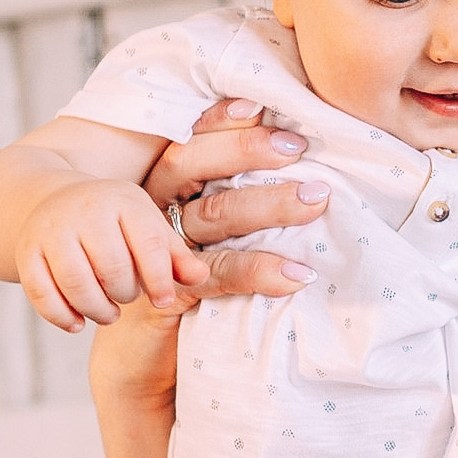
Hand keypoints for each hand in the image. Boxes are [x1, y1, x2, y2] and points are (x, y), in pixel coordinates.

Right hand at [144, 99, 333, 298]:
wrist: (143, 351)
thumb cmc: (192, 275)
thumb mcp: (211, 228)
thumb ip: (238, 191)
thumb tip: (302, 155)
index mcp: (168, 184)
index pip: (191, 139)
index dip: (221, 120)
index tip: (258, 106)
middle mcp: (159, 208)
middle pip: (194, 165)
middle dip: (246, 150)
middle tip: (299, 148)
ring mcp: (164, 250)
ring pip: (214, 215)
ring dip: (268, 204)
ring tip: (315, 200)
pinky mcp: (174, 291)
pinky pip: (220, 275)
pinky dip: (260, 271)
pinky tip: (298, 274)